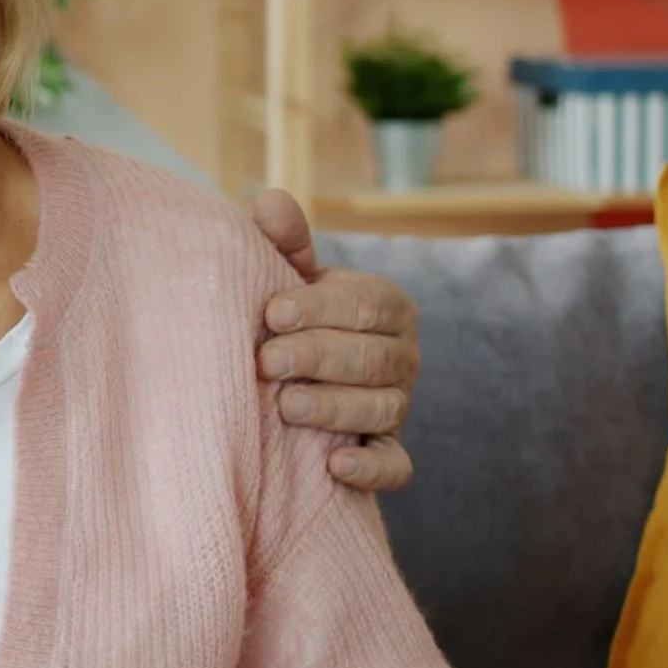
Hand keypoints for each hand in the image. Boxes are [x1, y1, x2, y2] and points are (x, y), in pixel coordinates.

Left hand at [249, 188, 419, 492]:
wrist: (302, 372)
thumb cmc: (296, 314)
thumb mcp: (293, 275)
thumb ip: (285, 241)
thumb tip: (269, 199)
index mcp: (388, 306)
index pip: (367, 304)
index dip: (319, 308)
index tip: (270, 314)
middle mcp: (403, 356)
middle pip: (372, 358)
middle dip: (317, 358)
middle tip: (265, 362)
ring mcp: (398, 406)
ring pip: (381, 409)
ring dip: (333, 408)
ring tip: (286, 407)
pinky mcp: (388, 451)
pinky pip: (395, 466)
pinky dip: (370, 469)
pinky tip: (333, 465)